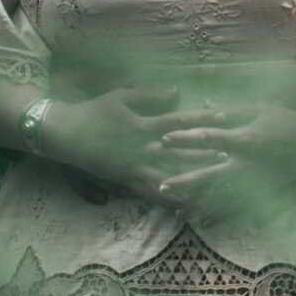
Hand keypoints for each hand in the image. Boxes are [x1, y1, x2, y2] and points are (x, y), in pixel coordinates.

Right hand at [40, 88, 224, 202]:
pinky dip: (169, 199)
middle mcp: (143, 147)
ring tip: (214, 181)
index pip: (178, 121)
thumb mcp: (121, 96)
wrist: (67, 135)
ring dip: (192, 177)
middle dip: (205, 153)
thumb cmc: (95, 111)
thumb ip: (150, 96)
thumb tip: (176, 91)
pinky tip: (185, 204)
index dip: (201, 119)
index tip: (222, 117)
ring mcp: (136, 167)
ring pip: (169, 175)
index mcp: (144, 124)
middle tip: (229, 154)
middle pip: (180, 151)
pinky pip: (151, 192)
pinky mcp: (127, 181)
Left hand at [158, 103, 295, 222]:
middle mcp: (246, 163)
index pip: (208, 138)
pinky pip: (237, 203)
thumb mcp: (258, 109)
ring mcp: (255, 180)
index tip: (164, 138)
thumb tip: (203, 105)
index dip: (184, 138)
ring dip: (199, 198)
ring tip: (177, 204)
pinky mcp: (263, 191)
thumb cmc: (286, 119)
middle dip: (184, 180)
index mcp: (244, 138)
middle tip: (161, 185)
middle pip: (208, 174)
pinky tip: (204, 214)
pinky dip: (219, 209)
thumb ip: (229, 111)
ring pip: (220, 193)